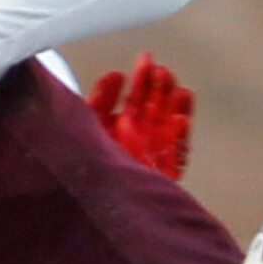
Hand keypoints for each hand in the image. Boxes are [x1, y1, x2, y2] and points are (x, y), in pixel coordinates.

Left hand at [87, 52, 194, 181]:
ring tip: (178, 89)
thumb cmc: (82, 166)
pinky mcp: (163, 173)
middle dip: (160, 87)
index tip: (145, 59)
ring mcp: (152, 155)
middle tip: (160, 69)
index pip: (135, 100)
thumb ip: (100, 100)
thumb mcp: (87, 125)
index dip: (141, 79)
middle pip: (155, 108)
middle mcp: (138, 140)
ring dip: (175, 106)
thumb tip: (116, 74)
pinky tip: (180, 120)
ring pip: (169, 125)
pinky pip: (176, 154)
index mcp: (120, 129)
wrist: (84, 203)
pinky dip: (179, 137)